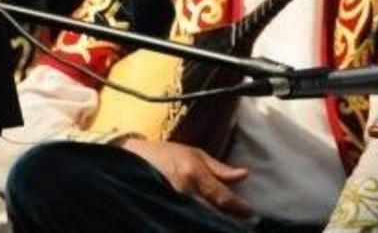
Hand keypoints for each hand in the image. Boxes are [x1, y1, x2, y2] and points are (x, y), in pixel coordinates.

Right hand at [119, 137, 251, 218]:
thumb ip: (219, 168)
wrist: (127, 157)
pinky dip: (191, 221)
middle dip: (224, 220)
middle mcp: (180, 191)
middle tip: (239, 225)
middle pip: (210, 214)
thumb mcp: (194, 154)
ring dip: (209, 222)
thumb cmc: (164, 154)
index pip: (221, 197)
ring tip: (220, 223)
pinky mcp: (156, 213)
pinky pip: (178, 220)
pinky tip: (198, 221)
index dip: (238, 208)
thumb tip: (245, 175)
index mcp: (192, 174)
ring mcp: (167, 203)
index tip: (250, 213)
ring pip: (195, 219)